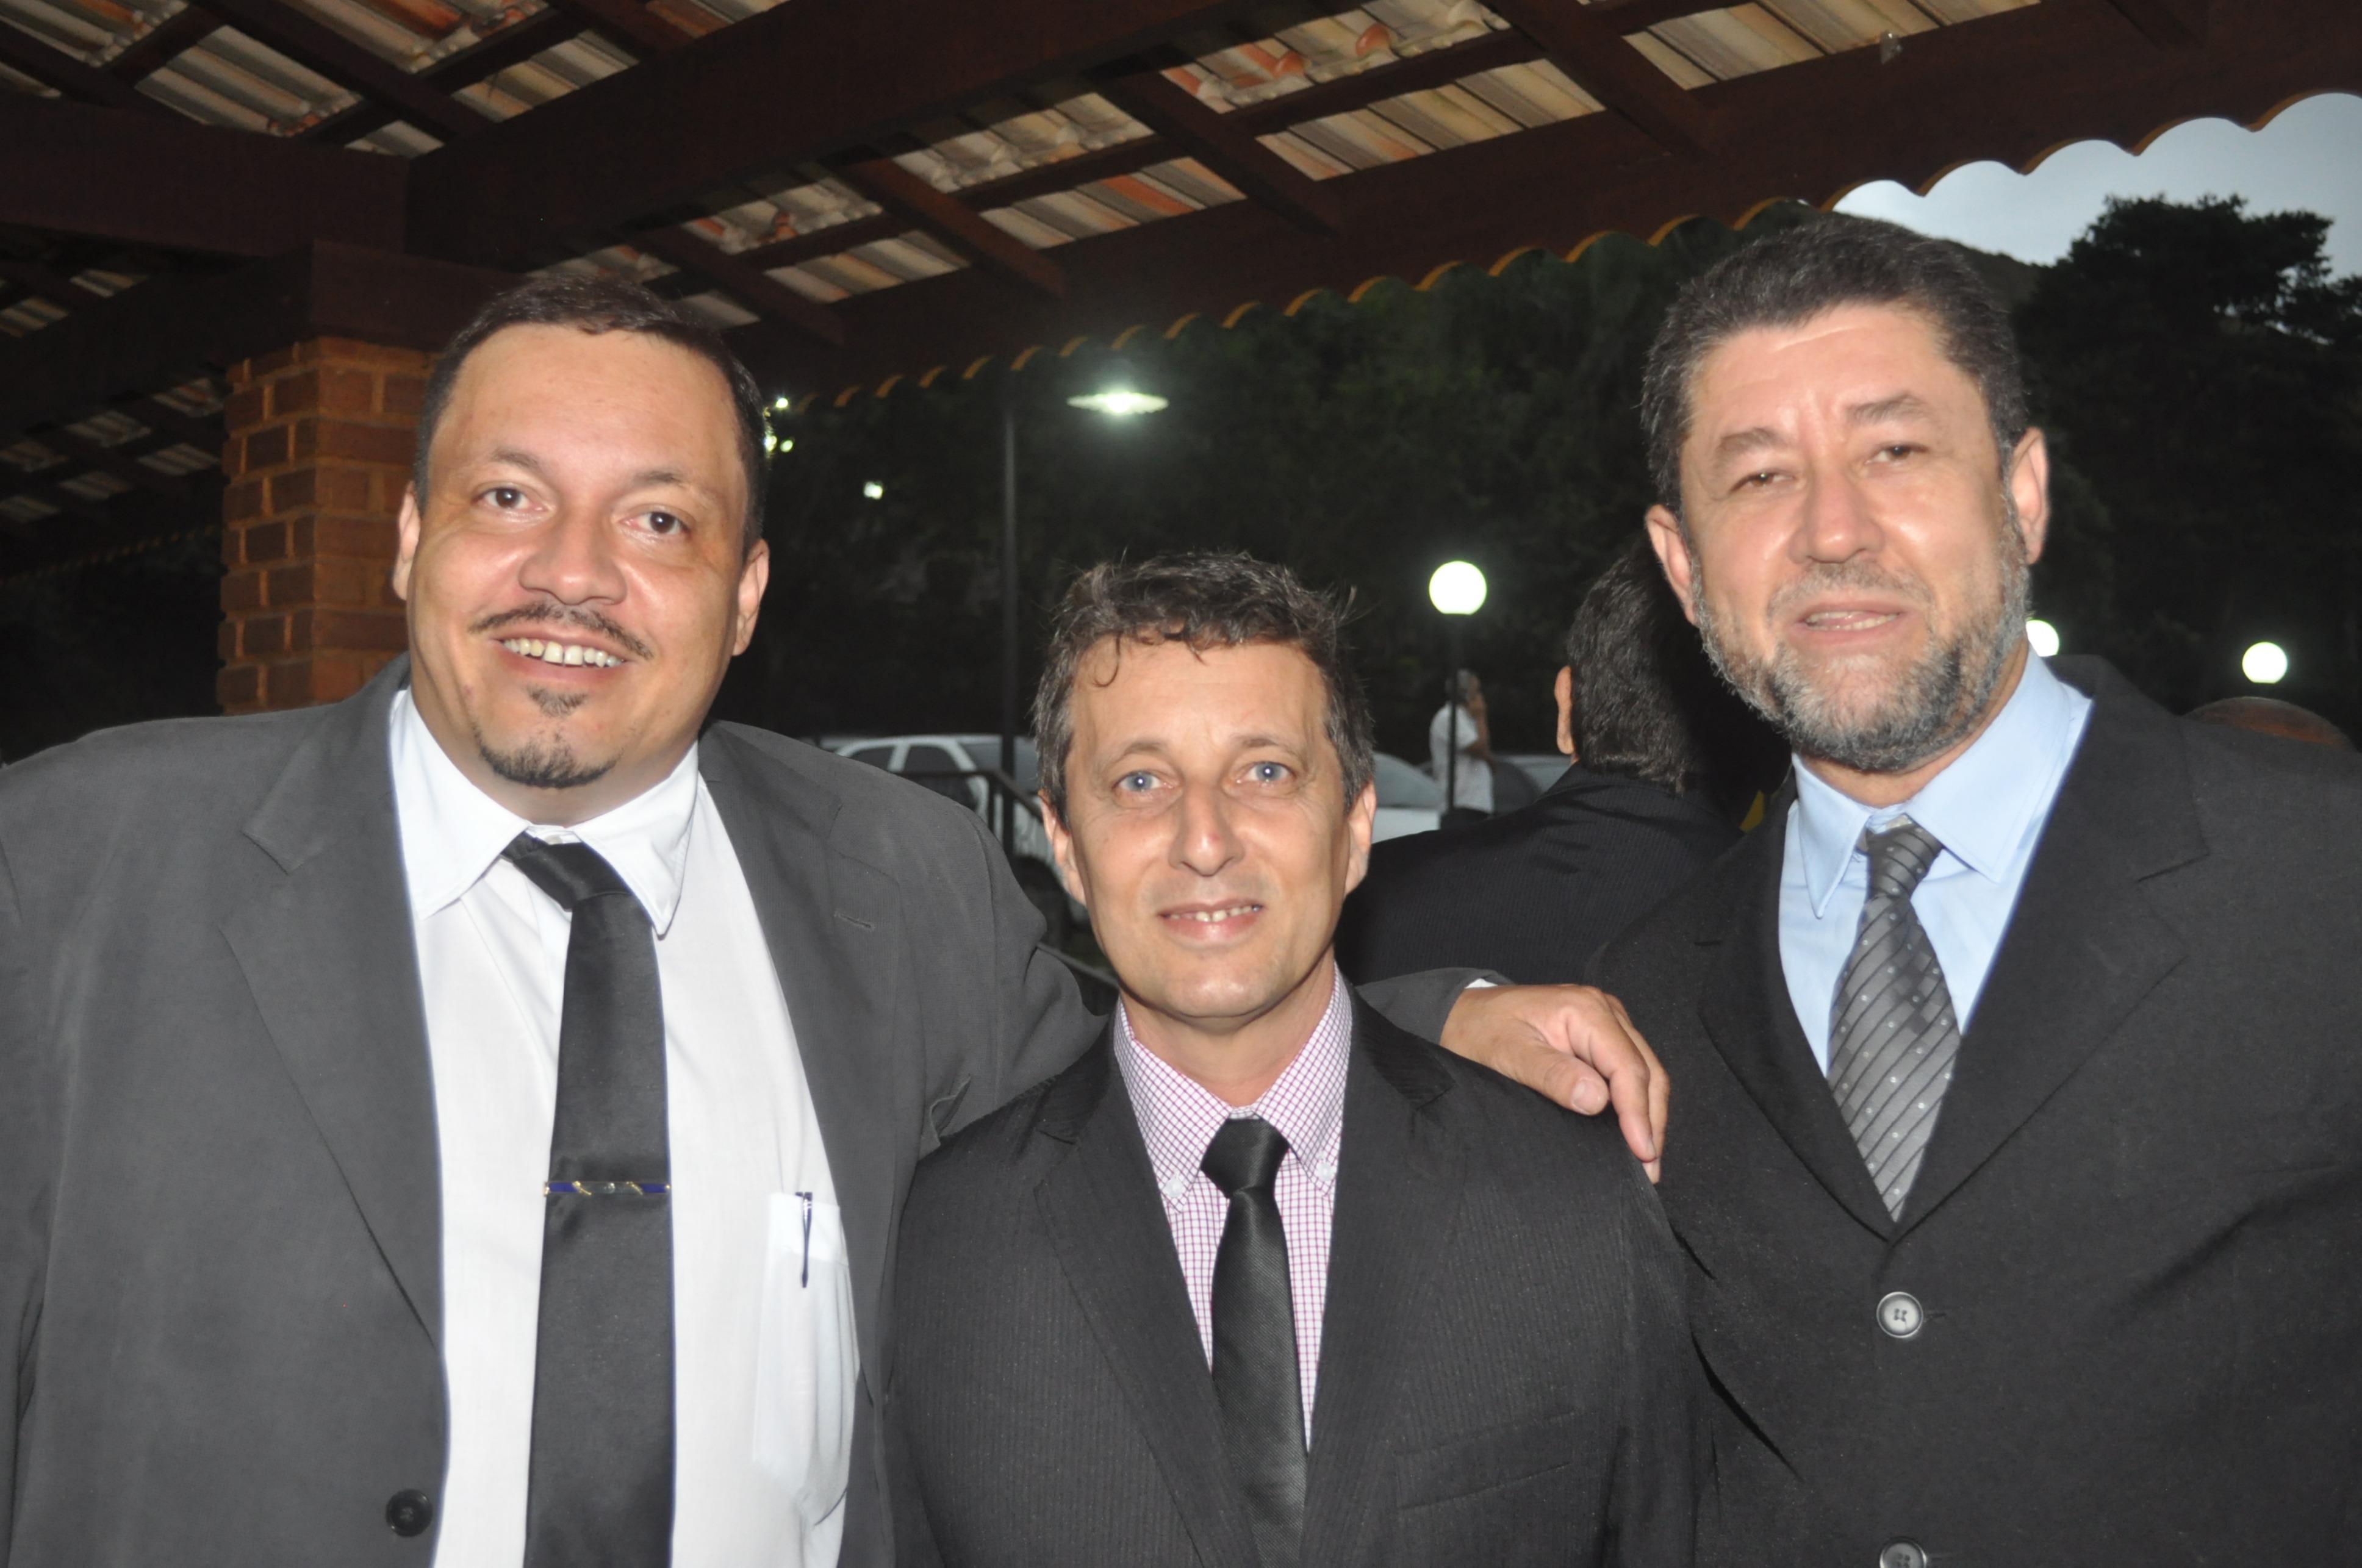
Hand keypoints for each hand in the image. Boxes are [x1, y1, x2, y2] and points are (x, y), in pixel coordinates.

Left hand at [1439, 983, 1667, 1180]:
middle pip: (1646, 1070)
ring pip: (1645, 1073)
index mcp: (1585, 1009)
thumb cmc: (1480, 1031)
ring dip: (1648, 1116)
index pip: (1626, 1066)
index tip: (1641, 1151)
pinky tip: (1632, 1133)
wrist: (1463, 1014)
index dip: (1637, 1112)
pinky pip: (1629, 1071)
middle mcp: (1604, 1011)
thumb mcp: (1508, 1054)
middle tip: (1648, 1170)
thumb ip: (1551, 1075)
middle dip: (1651, 1121)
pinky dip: (1636, 1104)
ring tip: (1646, 1161)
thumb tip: (1597, 1101)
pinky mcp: (1601, 1039)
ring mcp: (1607, 1023)